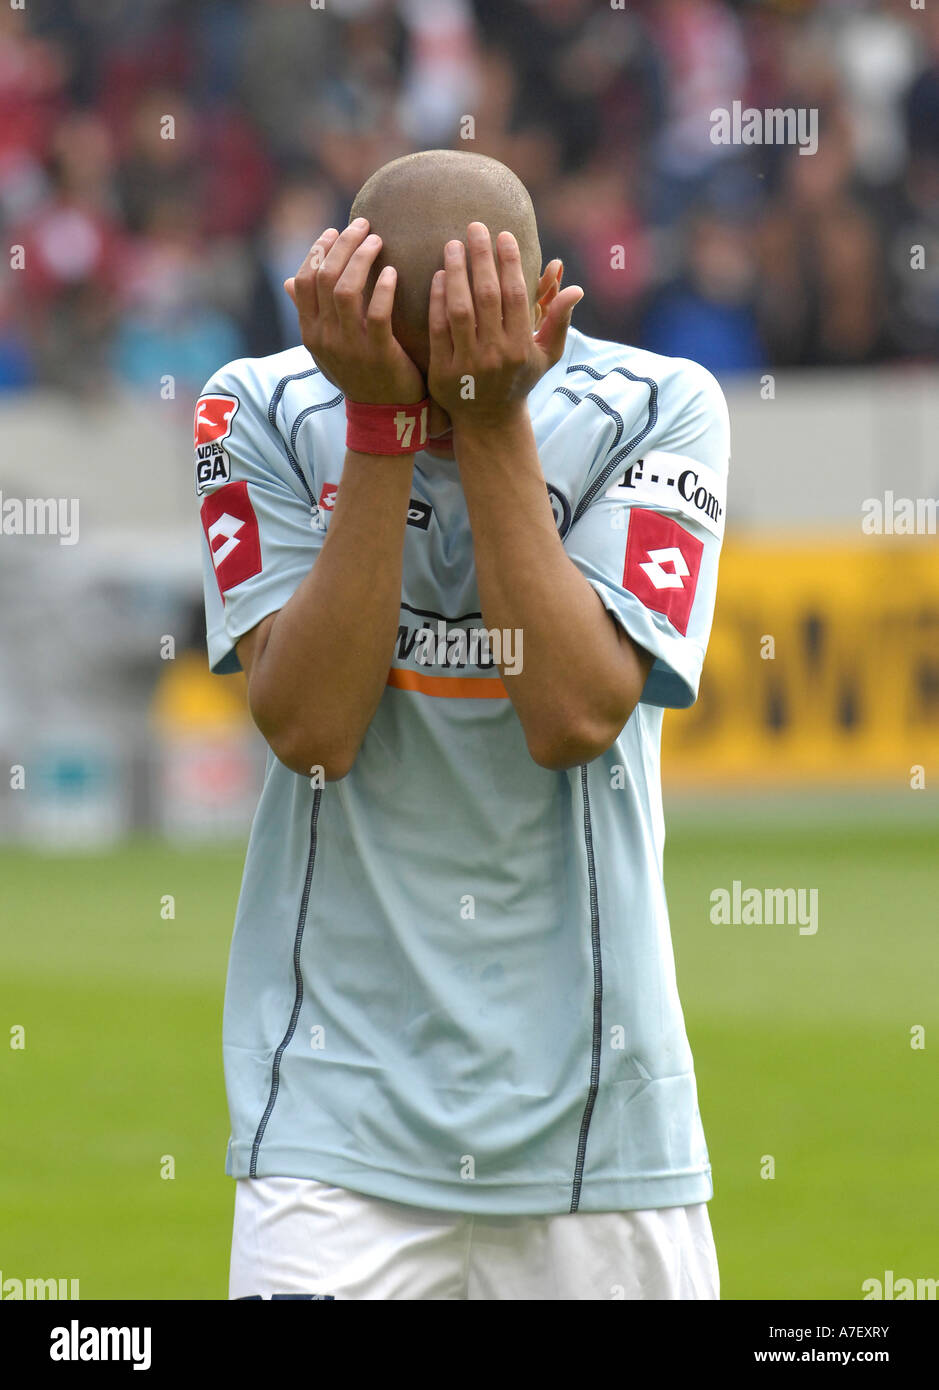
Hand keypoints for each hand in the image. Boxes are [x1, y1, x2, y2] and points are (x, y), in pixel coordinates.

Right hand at [285, 219, 425, 404]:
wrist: (383, 415)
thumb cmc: (358, 373)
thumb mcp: (327, 347)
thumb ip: (309, 314)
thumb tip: (287, 283)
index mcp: (311, 332)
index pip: (304, 281)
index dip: (317, 251)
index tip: (334, 231)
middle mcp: (325, 337)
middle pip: (325, 277)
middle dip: (343, 244)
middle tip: (364, 225)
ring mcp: (350, 347)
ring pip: (346, 290)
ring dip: (362, 258)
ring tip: (378, 241)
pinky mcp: (378, 354)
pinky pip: (377, 313)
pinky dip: (384, 288)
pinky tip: (392, 272)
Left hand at [427, 222, 582, 432]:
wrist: (489, 421)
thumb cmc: (520, 379)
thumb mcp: (546, 354)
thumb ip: (559, 320)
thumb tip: (575, 287)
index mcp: (521, 347)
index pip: (516, 296)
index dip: (509, 262)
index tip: (503, 235)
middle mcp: (495, 355)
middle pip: (486, 297)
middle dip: (480, 258)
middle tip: (474, 227)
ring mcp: (467, 365)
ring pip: (459, 310)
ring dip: (455, 273)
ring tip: (452, 245)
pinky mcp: (443, 371)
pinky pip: (438, 329)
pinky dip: (437, 301)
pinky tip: (439, 276)